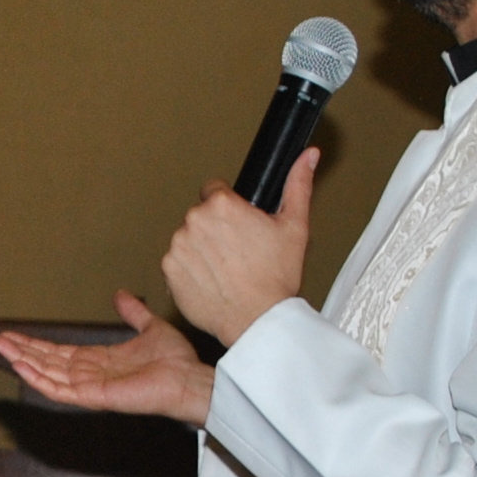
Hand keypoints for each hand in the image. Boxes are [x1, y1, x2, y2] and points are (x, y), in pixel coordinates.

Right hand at [0, 294, 214, 427]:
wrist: (189, 378)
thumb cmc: (175, 361)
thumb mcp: (150, 327)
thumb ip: (133, 313)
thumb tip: (121, 295)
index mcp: (97, 361)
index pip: (56, 353)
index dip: (33, 344)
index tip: (11, 334)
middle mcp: (89, 375)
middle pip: (45, 362)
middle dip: (18, 351)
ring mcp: (89, 387)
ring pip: (46, 374)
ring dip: (22, 361)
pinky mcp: (94, 397)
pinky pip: (60, 389)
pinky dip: (38, 378)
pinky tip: (21, 366)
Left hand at [162, 148, 316, 348]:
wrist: (257, 320)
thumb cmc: (275, 278)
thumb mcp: (295, 226)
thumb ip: (298, 184)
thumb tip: (307, 156)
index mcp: (222, 204)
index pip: (214, 190)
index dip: (229, 208)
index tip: (238, 226)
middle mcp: (195, 221)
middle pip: (202, 216)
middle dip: (216, 229)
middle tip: (238, 252)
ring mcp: (179, 246)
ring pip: (189, 239)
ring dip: (202, 250)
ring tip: (227, 269)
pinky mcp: (169, 271)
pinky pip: (178, 263)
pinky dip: (191, 271)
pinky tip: (212, 281)